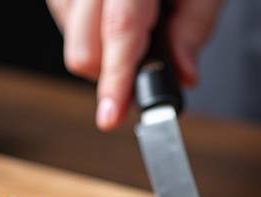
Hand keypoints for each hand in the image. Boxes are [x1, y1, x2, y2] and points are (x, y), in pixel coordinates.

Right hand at [47, 0, 222, 130]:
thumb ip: (194, 28)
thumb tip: (185, 76)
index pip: (120, 30)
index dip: (115, 80)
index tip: (111, 116)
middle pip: (82, 50)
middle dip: (111, 73)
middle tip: (148, 60)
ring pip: (72, 42)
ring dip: (102, 52)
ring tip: (136, 22)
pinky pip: (66, 25)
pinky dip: (90, 33)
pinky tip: (112, 15)